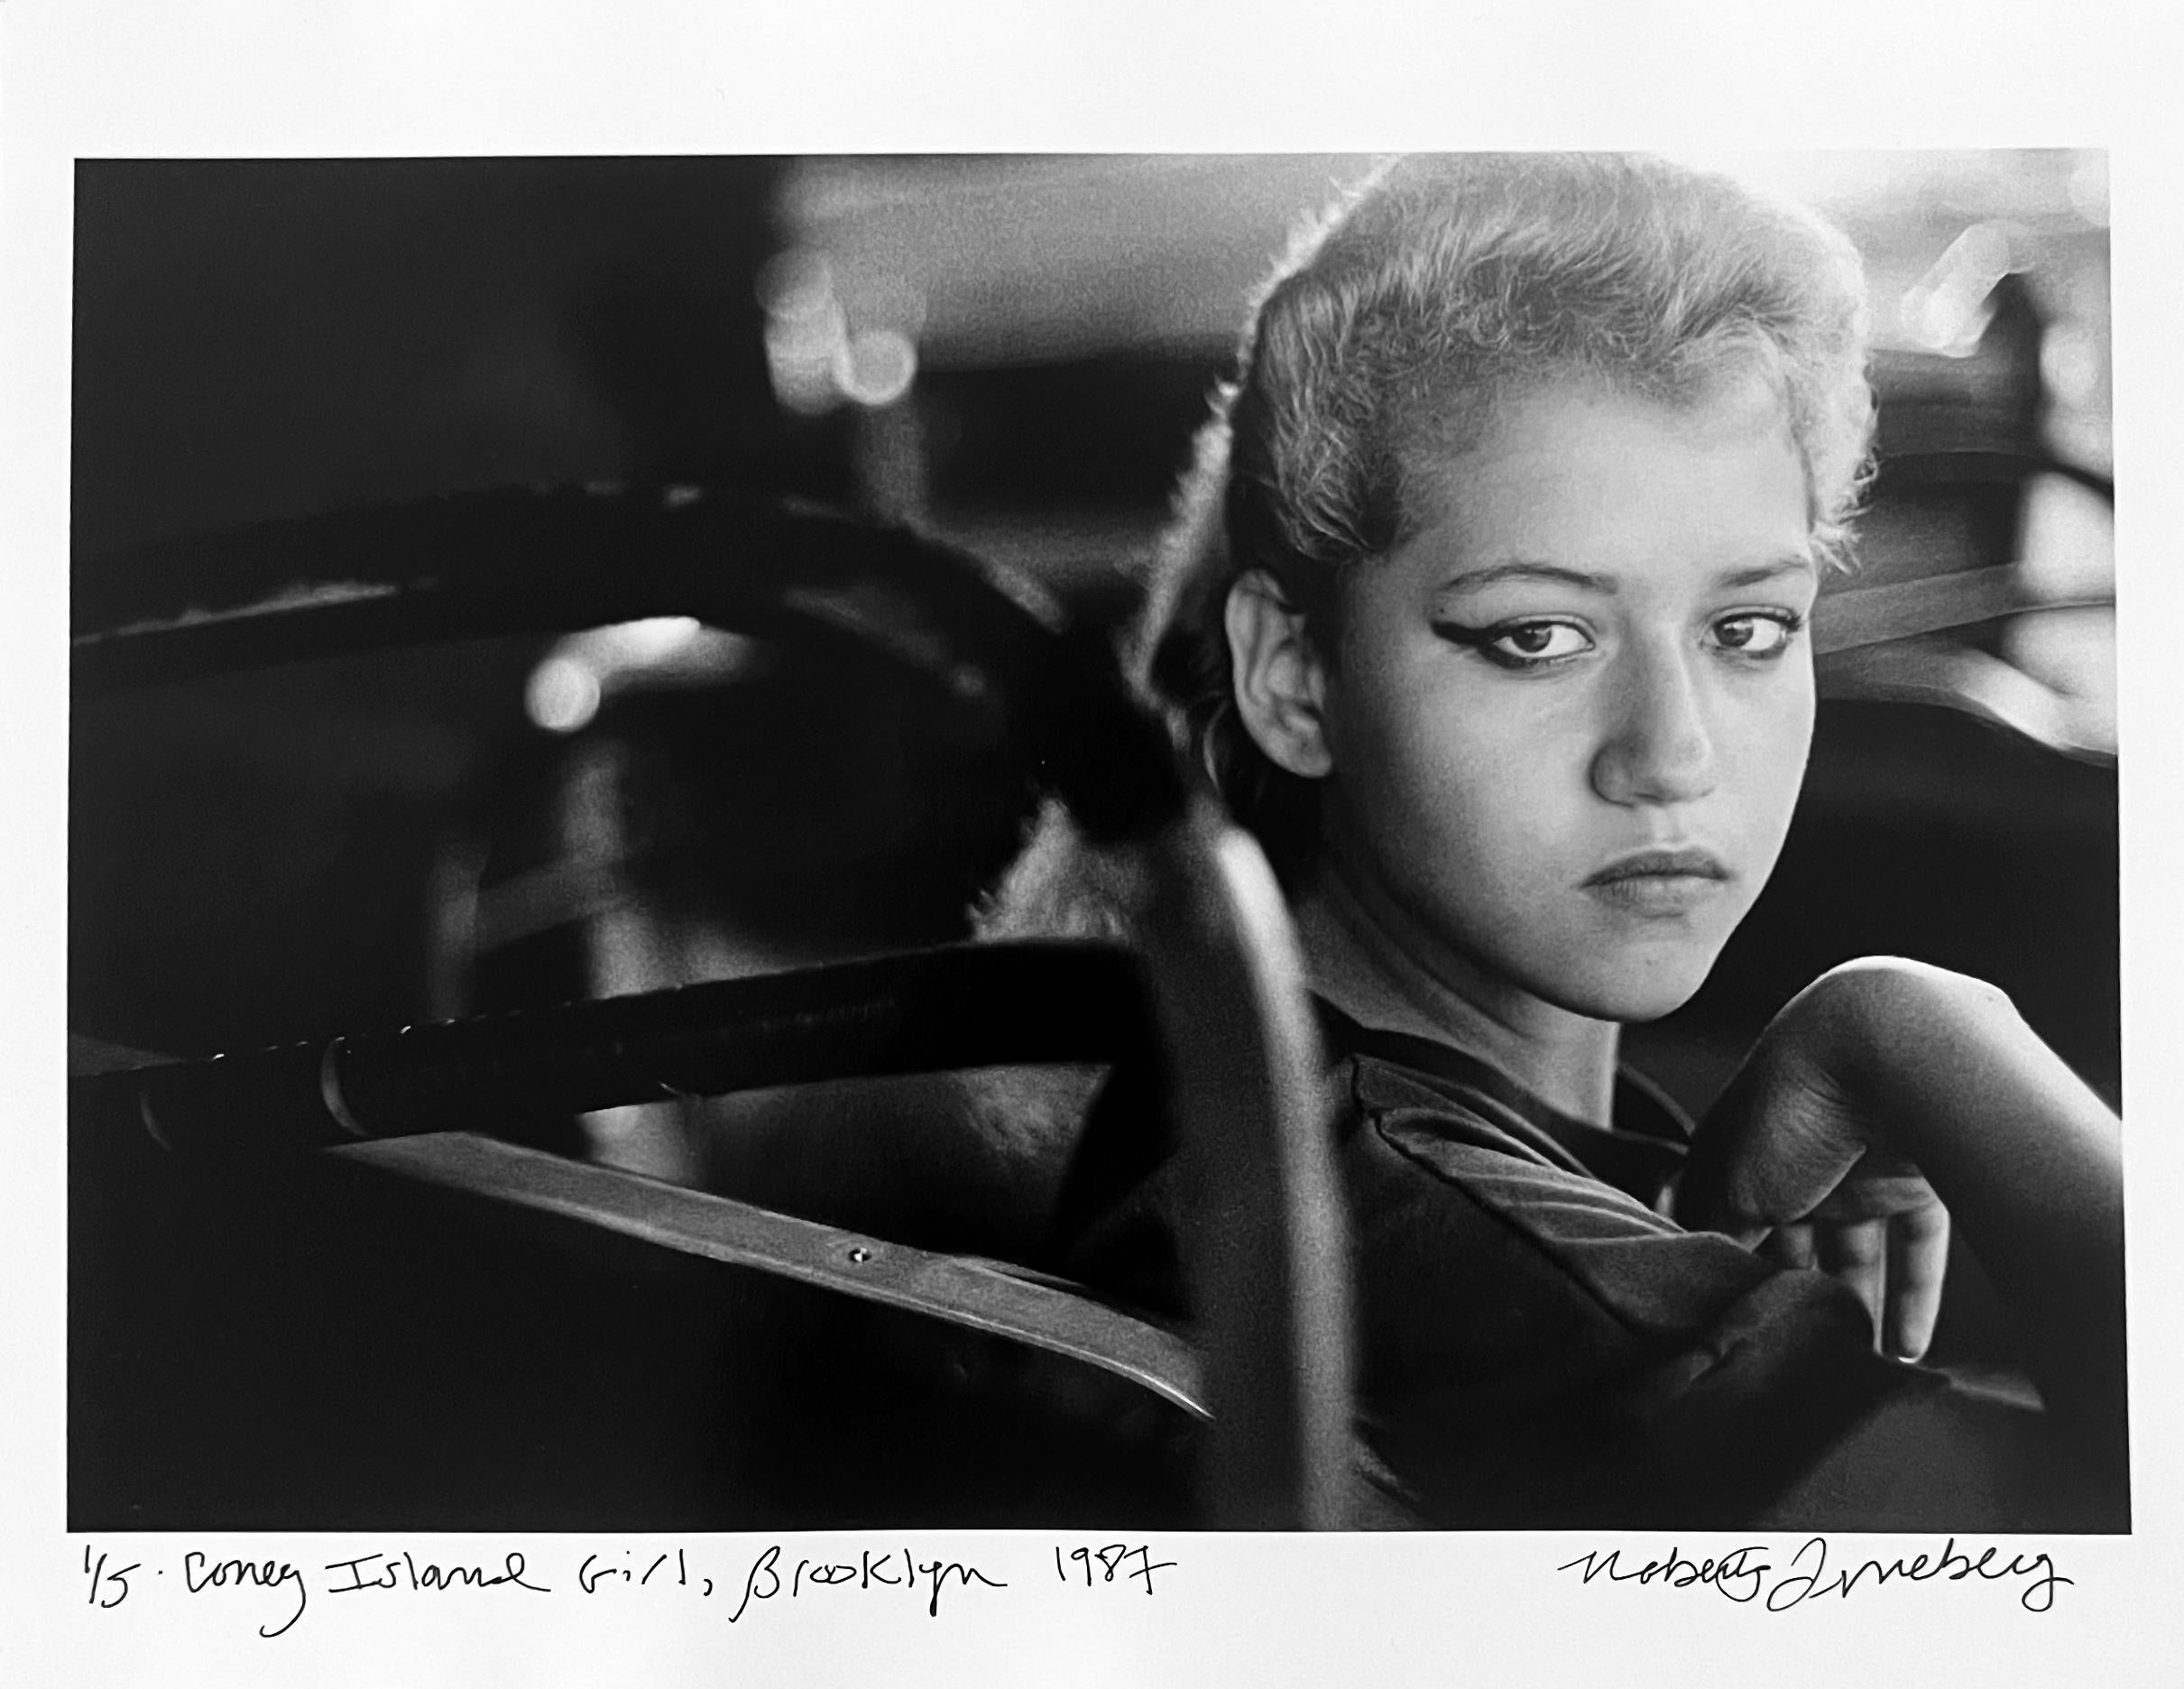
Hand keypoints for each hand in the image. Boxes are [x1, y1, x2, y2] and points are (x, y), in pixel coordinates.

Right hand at [1675, 960, 1968, 1360]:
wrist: (1879, 1050)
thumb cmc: (1785, 1108)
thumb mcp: (1727, 1186)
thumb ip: (1712, 1237)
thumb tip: (1697, 1291)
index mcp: (1739, 1153)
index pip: (1730, 1226)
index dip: (1732, 1276)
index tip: (1737, 1330)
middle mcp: (1796, 1161)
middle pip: (1795, 1245)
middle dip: (1794, 1296)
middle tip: (1796, 1357)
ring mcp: (1858, 1170)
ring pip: (1857, 1252)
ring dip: (1856, 1307)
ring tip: (1852, 1363)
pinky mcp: (1916, 1180)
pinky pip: (1918, 1248)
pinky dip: (1915, 1298)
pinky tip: (1908, 1346)